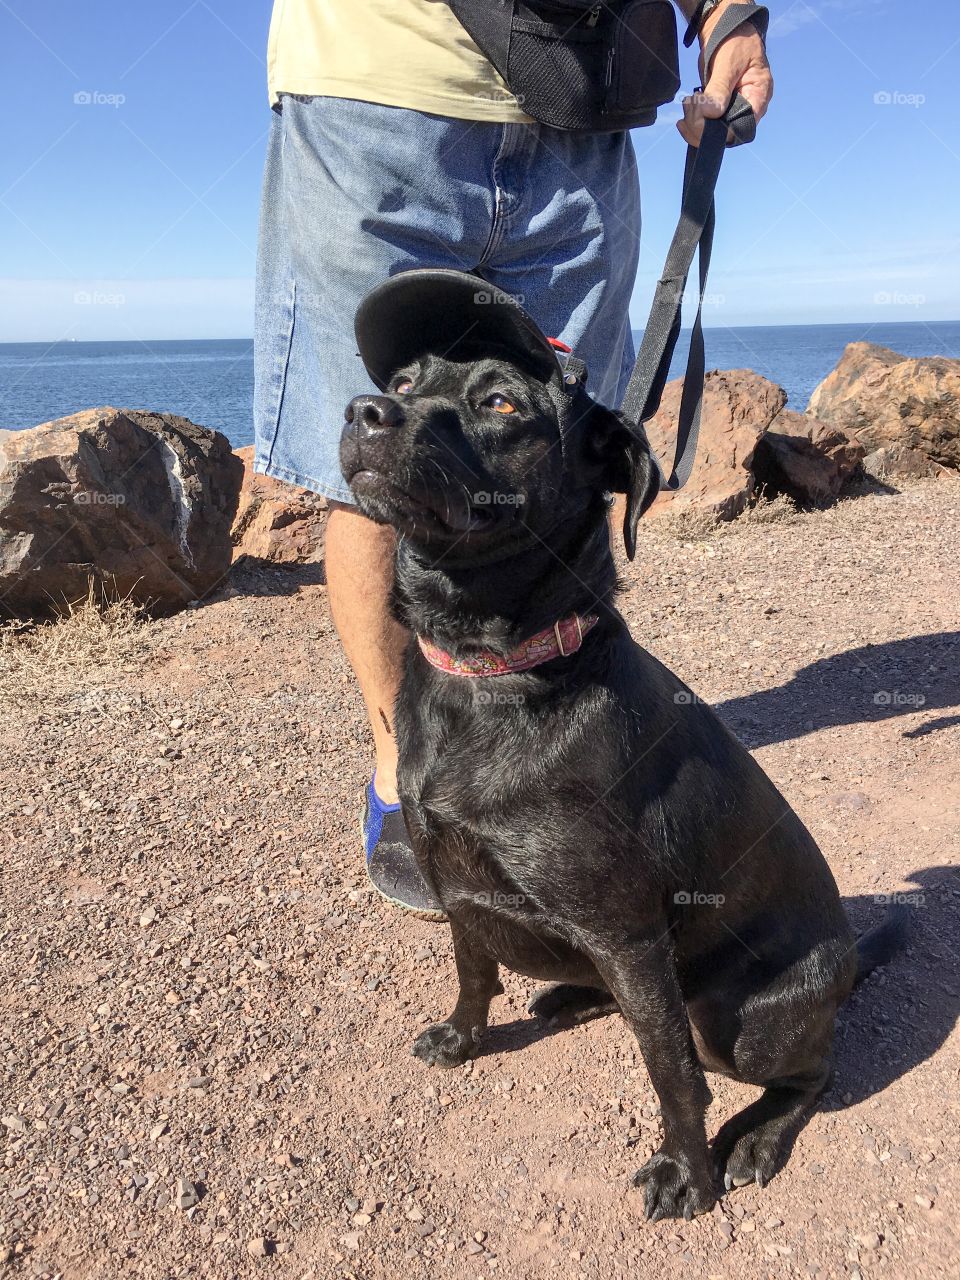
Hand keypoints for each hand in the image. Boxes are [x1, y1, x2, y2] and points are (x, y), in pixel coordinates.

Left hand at [678, 12, 772, 146]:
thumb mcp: (729, 62)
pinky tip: (687, 110)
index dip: (721, 131)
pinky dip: (693, 120)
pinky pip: (706, 124)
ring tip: (689, 103)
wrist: (726, 29)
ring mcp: (733, 109)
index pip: (741, 128)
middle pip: (725, 134)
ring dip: (695, 123)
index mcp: (758, 98)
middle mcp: (747, 108)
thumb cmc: (735, 41)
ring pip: (713, 131)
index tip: (703, 117)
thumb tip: (711, 113)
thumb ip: (720, 88)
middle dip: (702, 126)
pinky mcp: (720, 108)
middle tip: (690, 106)